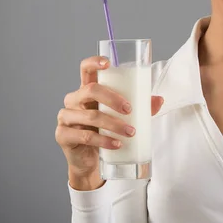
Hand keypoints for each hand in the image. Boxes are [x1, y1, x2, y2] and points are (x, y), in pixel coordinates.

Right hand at [55, 55, 163, 187]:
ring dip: (113, 124)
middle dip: (112, 98)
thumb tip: (159, 100)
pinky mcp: (63, 135)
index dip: (94, 62)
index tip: (108, 64)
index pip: (86, 69)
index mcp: (87, 89)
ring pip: (90, 116)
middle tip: (129, 109)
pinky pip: (85, 136)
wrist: (90, 160)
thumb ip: (140, 107)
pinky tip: (116, 144)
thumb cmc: (105, 131)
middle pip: (90, 90)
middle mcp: (74, 100)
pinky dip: (104, 141)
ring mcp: (66, 117)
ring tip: (130, 132)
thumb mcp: (122, 116)